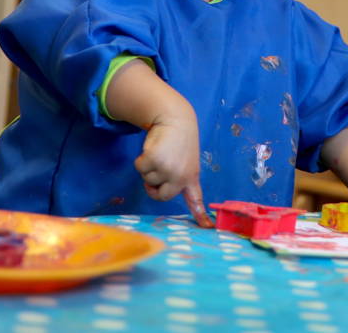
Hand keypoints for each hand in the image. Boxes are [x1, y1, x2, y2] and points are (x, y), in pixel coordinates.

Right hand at [133, 112, 214, 227]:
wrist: (176, 120)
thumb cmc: (180, 141)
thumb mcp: (187, 161)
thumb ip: (182, 178)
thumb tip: (175, 193)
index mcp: (191, 177)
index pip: (196, 200)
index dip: (200, 215)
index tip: (207, 227)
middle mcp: (181, 176)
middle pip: (161, 196)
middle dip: (153, 186)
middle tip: (157, 170)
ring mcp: (168, 169)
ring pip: (148, 180)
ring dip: (148, 168)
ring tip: (161, 153)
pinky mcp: (155, 160)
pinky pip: (140, 168)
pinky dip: (141, 159)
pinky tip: (153, 148)